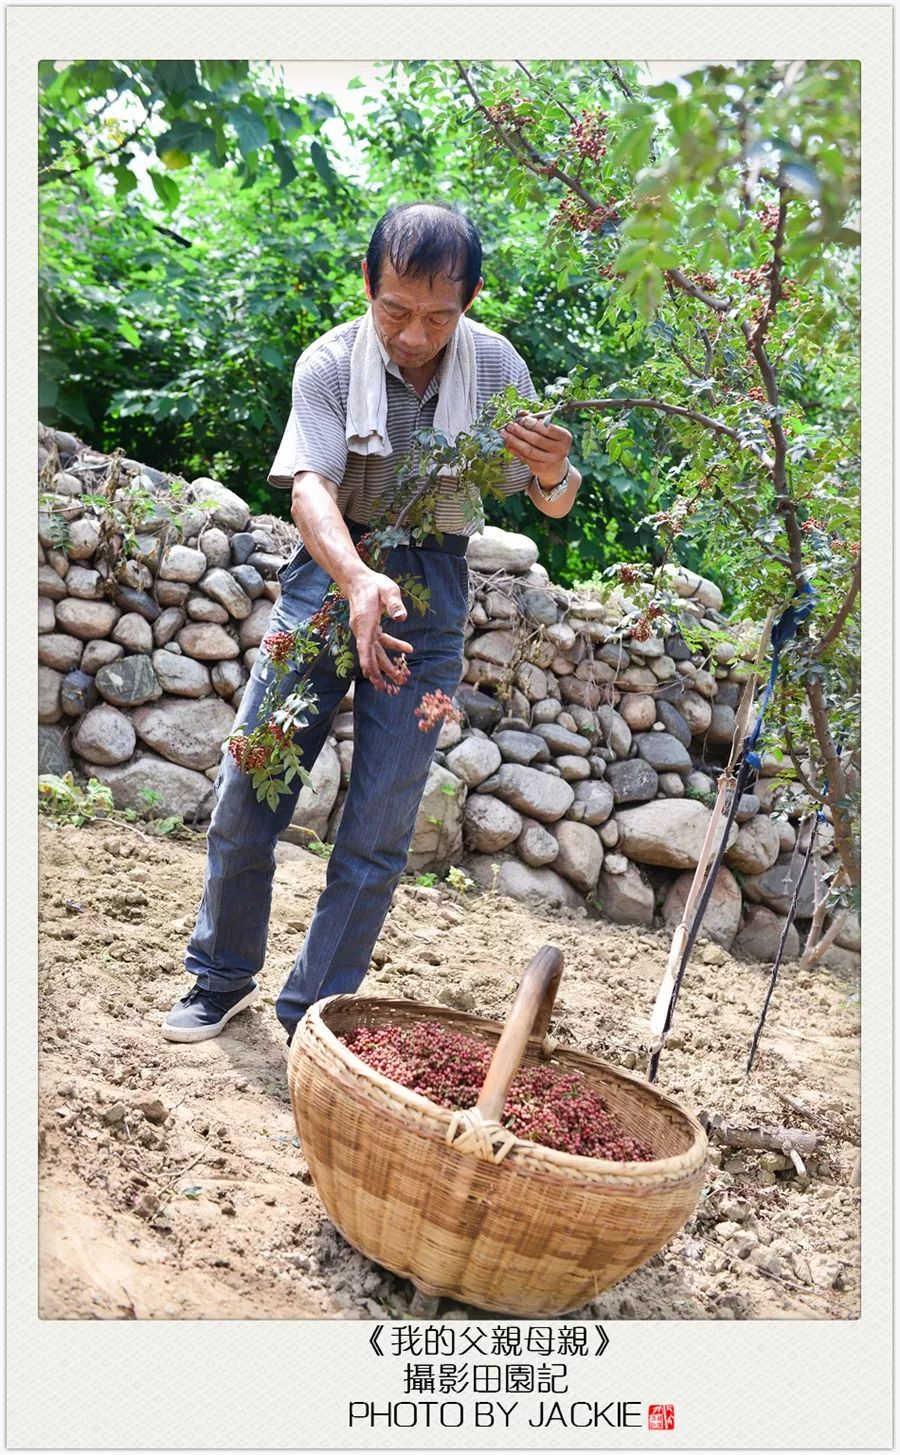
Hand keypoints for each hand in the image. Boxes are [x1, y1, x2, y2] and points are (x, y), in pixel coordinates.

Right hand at [345, 568, 413, 691]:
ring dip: (386, 666)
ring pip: (375, 653)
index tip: (371, 676)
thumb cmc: (373, 584)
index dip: (367, 661)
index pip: (364, 645)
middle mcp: (362, 630)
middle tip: (389, 688)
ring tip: (399, 678)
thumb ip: (394, 603)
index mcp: (365, 621)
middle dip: (380, 673)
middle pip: (370, 655)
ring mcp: (364, 631)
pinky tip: (407, 649)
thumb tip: (401, 618)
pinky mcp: (369, 629)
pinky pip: (379, 643)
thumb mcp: (388, 589)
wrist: (357, 580)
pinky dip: (392, 648)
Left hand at [500, 413, 572, 485]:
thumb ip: (536, 420)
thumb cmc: (551, 442)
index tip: (523, 419)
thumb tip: (521, 413)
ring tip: (505, 433)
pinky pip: (524, 457)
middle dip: (521, 431)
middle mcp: (560, 450)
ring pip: (528, 450)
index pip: (548, 429)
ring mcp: (550, 461)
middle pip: (537, 440)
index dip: (534, 424)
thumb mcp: (549, 430)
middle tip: (510, 425)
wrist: (555, 466)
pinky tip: (507, 443)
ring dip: (514, 441)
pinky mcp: (539, 468)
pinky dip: (514, 449)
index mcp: (565, 437)